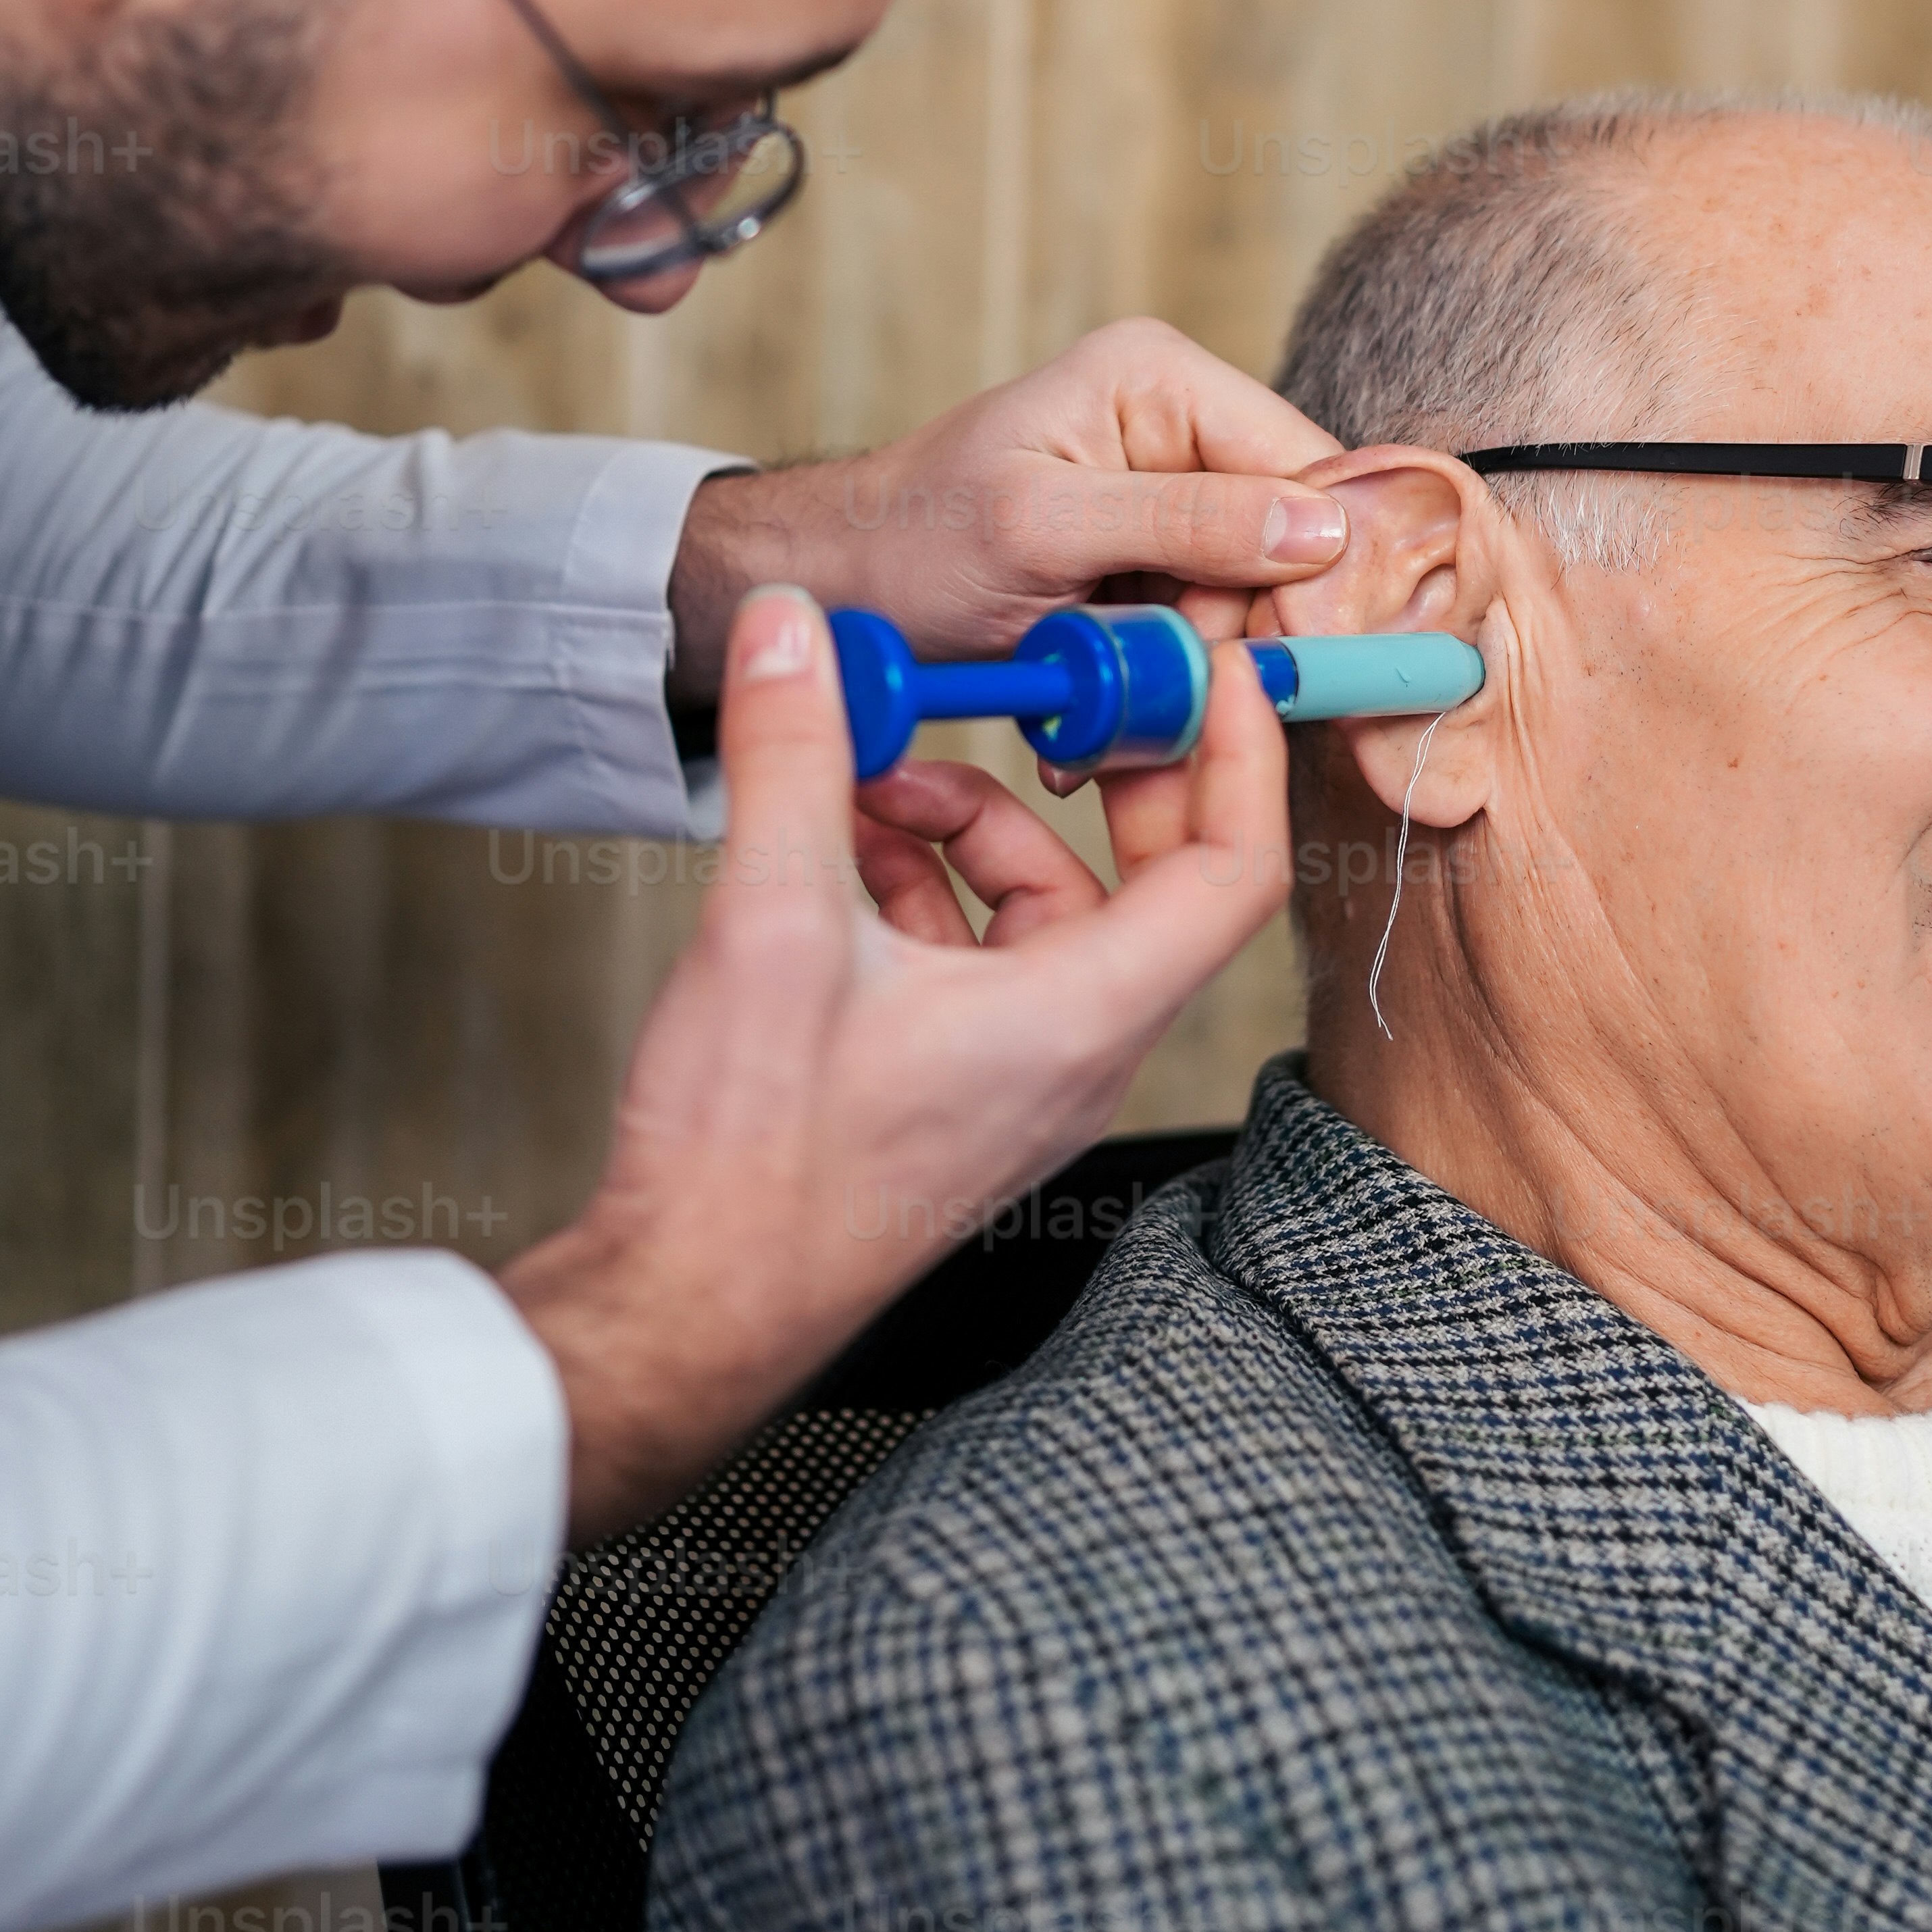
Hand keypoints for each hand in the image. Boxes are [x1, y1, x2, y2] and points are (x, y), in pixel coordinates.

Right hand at [502, 579, 1288, 1539]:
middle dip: (1097, 770)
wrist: (689, 1302)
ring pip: (1050, 907)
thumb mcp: (770, 923)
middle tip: (1044, 688)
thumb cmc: (751, 1159)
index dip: (1241, 753)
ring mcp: (1025, 1071)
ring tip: (864, 780)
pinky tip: (842, 850)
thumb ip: (795, 758)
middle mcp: (1080, 1047)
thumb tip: (794, 630)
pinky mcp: (963, 1082)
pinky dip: (932, 886)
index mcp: (1084, 1016)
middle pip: (1150, 876)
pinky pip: (987, 953)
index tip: (1218, 665)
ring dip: (973, 826)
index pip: (1234, 869)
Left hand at [663, 318, 1348, 700]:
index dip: (1317, 572)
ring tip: (1103, 715)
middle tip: (1158, 698)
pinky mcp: (1153, 558)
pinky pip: (1201, 628)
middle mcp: (1181, 422)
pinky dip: (1158, 681)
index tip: (1286, 667)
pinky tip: (1098, 707)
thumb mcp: (1042, 532)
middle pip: (1290, 545)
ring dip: (1187, 675)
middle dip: (1231, 637)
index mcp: (1163, 380)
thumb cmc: (911, 543)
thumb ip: (1184, 522)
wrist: (838, 589)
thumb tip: (1322, 530)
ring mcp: (1170, 492)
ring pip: (1251, 602)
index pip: (1310, 471)